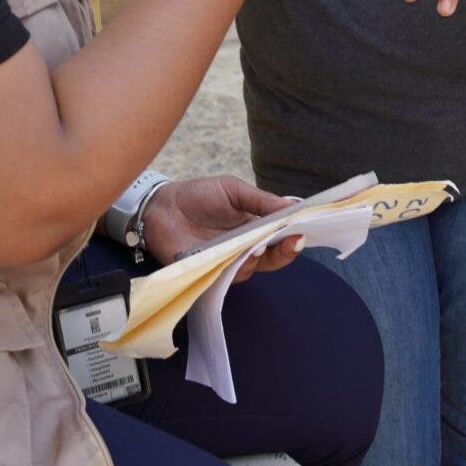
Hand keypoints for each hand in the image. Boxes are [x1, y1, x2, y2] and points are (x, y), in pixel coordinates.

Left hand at [141, 176, 302, 278]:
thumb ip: (261, 200)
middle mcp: (244, 249)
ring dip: (259, 258)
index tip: (305, 230)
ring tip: (262, 245)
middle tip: (293, 241)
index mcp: (255, 228)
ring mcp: (226, 262)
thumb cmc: (198, 196)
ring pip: (251, 268)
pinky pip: (225, 276)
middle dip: (285, 252)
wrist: (161, 205)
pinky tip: (241, 255)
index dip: (295, 237)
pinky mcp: (207, 272)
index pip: (281, 239)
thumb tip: (292, 204)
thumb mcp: (233, 190)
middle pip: (273, 259)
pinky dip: (235, 267)